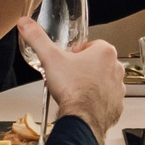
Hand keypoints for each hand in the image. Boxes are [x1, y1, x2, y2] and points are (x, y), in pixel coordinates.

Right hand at [22, 20, 124, 137]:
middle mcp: (115, 69)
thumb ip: (37, 38)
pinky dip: (97, 102)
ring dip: (92, 84)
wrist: (81, 119)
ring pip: (104, 82)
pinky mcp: (117, 106)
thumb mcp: (50, 58)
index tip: (69, 60)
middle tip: (70, 75)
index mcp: (105, 53)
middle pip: (99, 63)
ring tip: (76, 90)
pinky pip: (107, 100)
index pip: (92, 45)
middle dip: (85, 68)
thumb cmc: (72, 89)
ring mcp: (118, 89)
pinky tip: (84, 103)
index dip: (78, 52)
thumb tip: (26, 24)